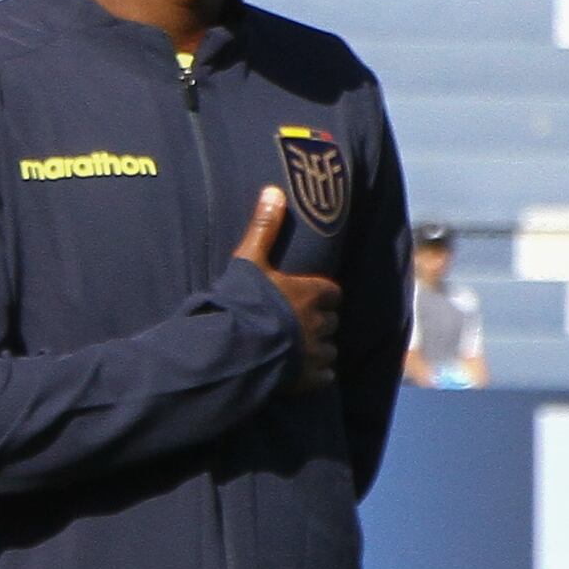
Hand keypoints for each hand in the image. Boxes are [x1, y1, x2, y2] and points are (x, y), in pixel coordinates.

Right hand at [235, 186, 336, 390]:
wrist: (236, 348)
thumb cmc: (243, 301)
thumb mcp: (249, 260)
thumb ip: (264, 228)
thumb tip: (274, 190)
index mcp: (311, 293)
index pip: (332, 293)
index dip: (322, 295)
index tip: (308, 298)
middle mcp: (319, 322)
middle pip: (331, 321)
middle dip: (319, 322)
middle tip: (298, 324)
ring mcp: (316, 352)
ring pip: (330, 350)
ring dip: (319, 349)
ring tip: (298, 350)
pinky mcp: (310, 378)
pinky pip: (326, 376)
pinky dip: (317, 374)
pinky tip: (300, 373)